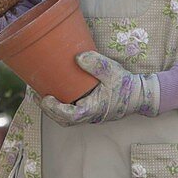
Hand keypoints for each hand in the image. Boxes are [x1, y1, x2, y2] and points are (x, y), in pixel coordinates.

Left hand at [38, 50, 160, 125]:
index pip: (69, 116)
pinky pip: (72, 112)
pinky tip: (56, 93)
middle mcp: (90, 116)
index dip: (54, 109)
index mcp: (93, 110)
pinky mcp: (91, 110)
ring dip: (53, 109)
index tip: (45, 98)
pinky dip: (61, 107)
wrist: (140, 94)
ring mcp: (90, 115)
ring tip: (42, 94)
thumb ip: (96, 64)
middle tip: (37, 95)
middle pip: (63, 120)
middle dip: (48, 110)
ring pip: (66, 118)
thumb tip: (78, 56)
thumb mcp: (112, 71)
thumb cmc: (126, 85)